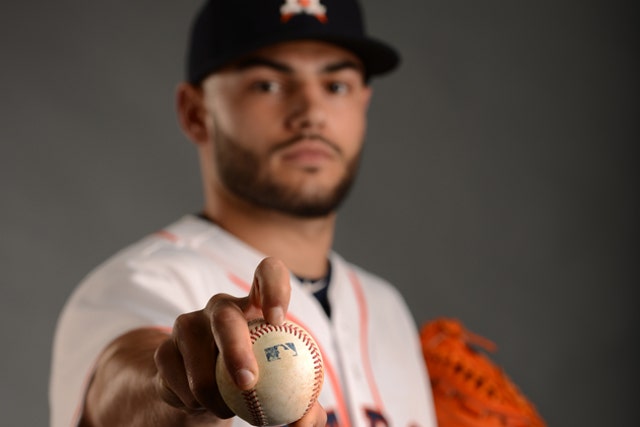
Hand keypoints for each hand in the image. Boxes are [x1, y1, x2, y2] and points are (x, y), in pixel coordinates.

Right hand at [154, 257, 326, 425]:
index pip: (267, 272)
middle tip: (248, 382)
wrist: (204, 394)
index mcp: (256, 304)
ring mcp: (188, 324)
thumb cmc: (257, 384)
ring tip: (227, 409)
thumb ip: (303, 405)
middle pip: (225, 317)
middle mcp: (221, 307)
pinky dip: (194, 404)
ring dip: (214, 396)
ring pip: (199, 363)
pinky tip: (200, 403)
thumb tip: (308, 421)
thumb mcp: (283, 391)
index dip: (273, 287)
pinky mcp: (163, 349)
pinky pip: (179, 384)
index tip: (278, 318)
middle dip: (235, 350)